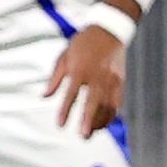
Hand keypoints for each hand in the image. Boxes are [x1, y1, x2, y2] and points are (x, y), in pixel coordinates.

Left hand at [44, 20, 126, 135]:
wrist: (109, 31)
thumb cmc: (82, 44)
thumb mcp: (64, 57)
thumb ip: (55, 79)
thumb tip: (45, 96)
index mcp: (80, 69)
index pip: (71, 94)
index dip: (65, 110)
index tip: (60, 124)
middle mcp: (97, 76)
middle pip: (93, 102)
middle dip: (88, 120)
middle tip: (82, 136)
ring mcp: (111, 79)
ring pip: (107, 105)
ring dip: (100, 121)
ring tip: (90, 133)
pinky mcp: (121, 81)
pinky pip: (117, 102)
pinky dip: (111, 114)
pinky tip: (104, 123)